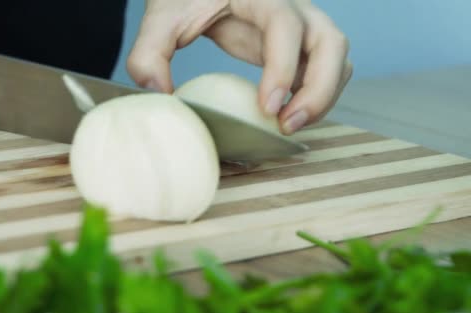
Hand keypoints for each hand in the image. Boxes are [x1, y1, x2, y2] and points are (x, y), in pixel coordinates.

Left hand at [127, 0, 352, 134]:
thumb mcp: (161, 19)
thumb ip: (148, 54)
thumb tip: (160, 96)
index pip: (286, 26)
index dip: (284, 67)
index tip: (267, 108)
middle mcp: (292, 6)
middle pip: (331, 42)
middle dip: (318, 89)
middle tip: (288, 126)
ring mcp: (302, 26)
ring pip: (337, 58)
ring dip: (324, 96)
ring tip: (290, 126)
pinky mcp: (300, 46)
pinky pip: (326, 69)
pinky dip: (318, 94)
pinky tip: (288, 115)